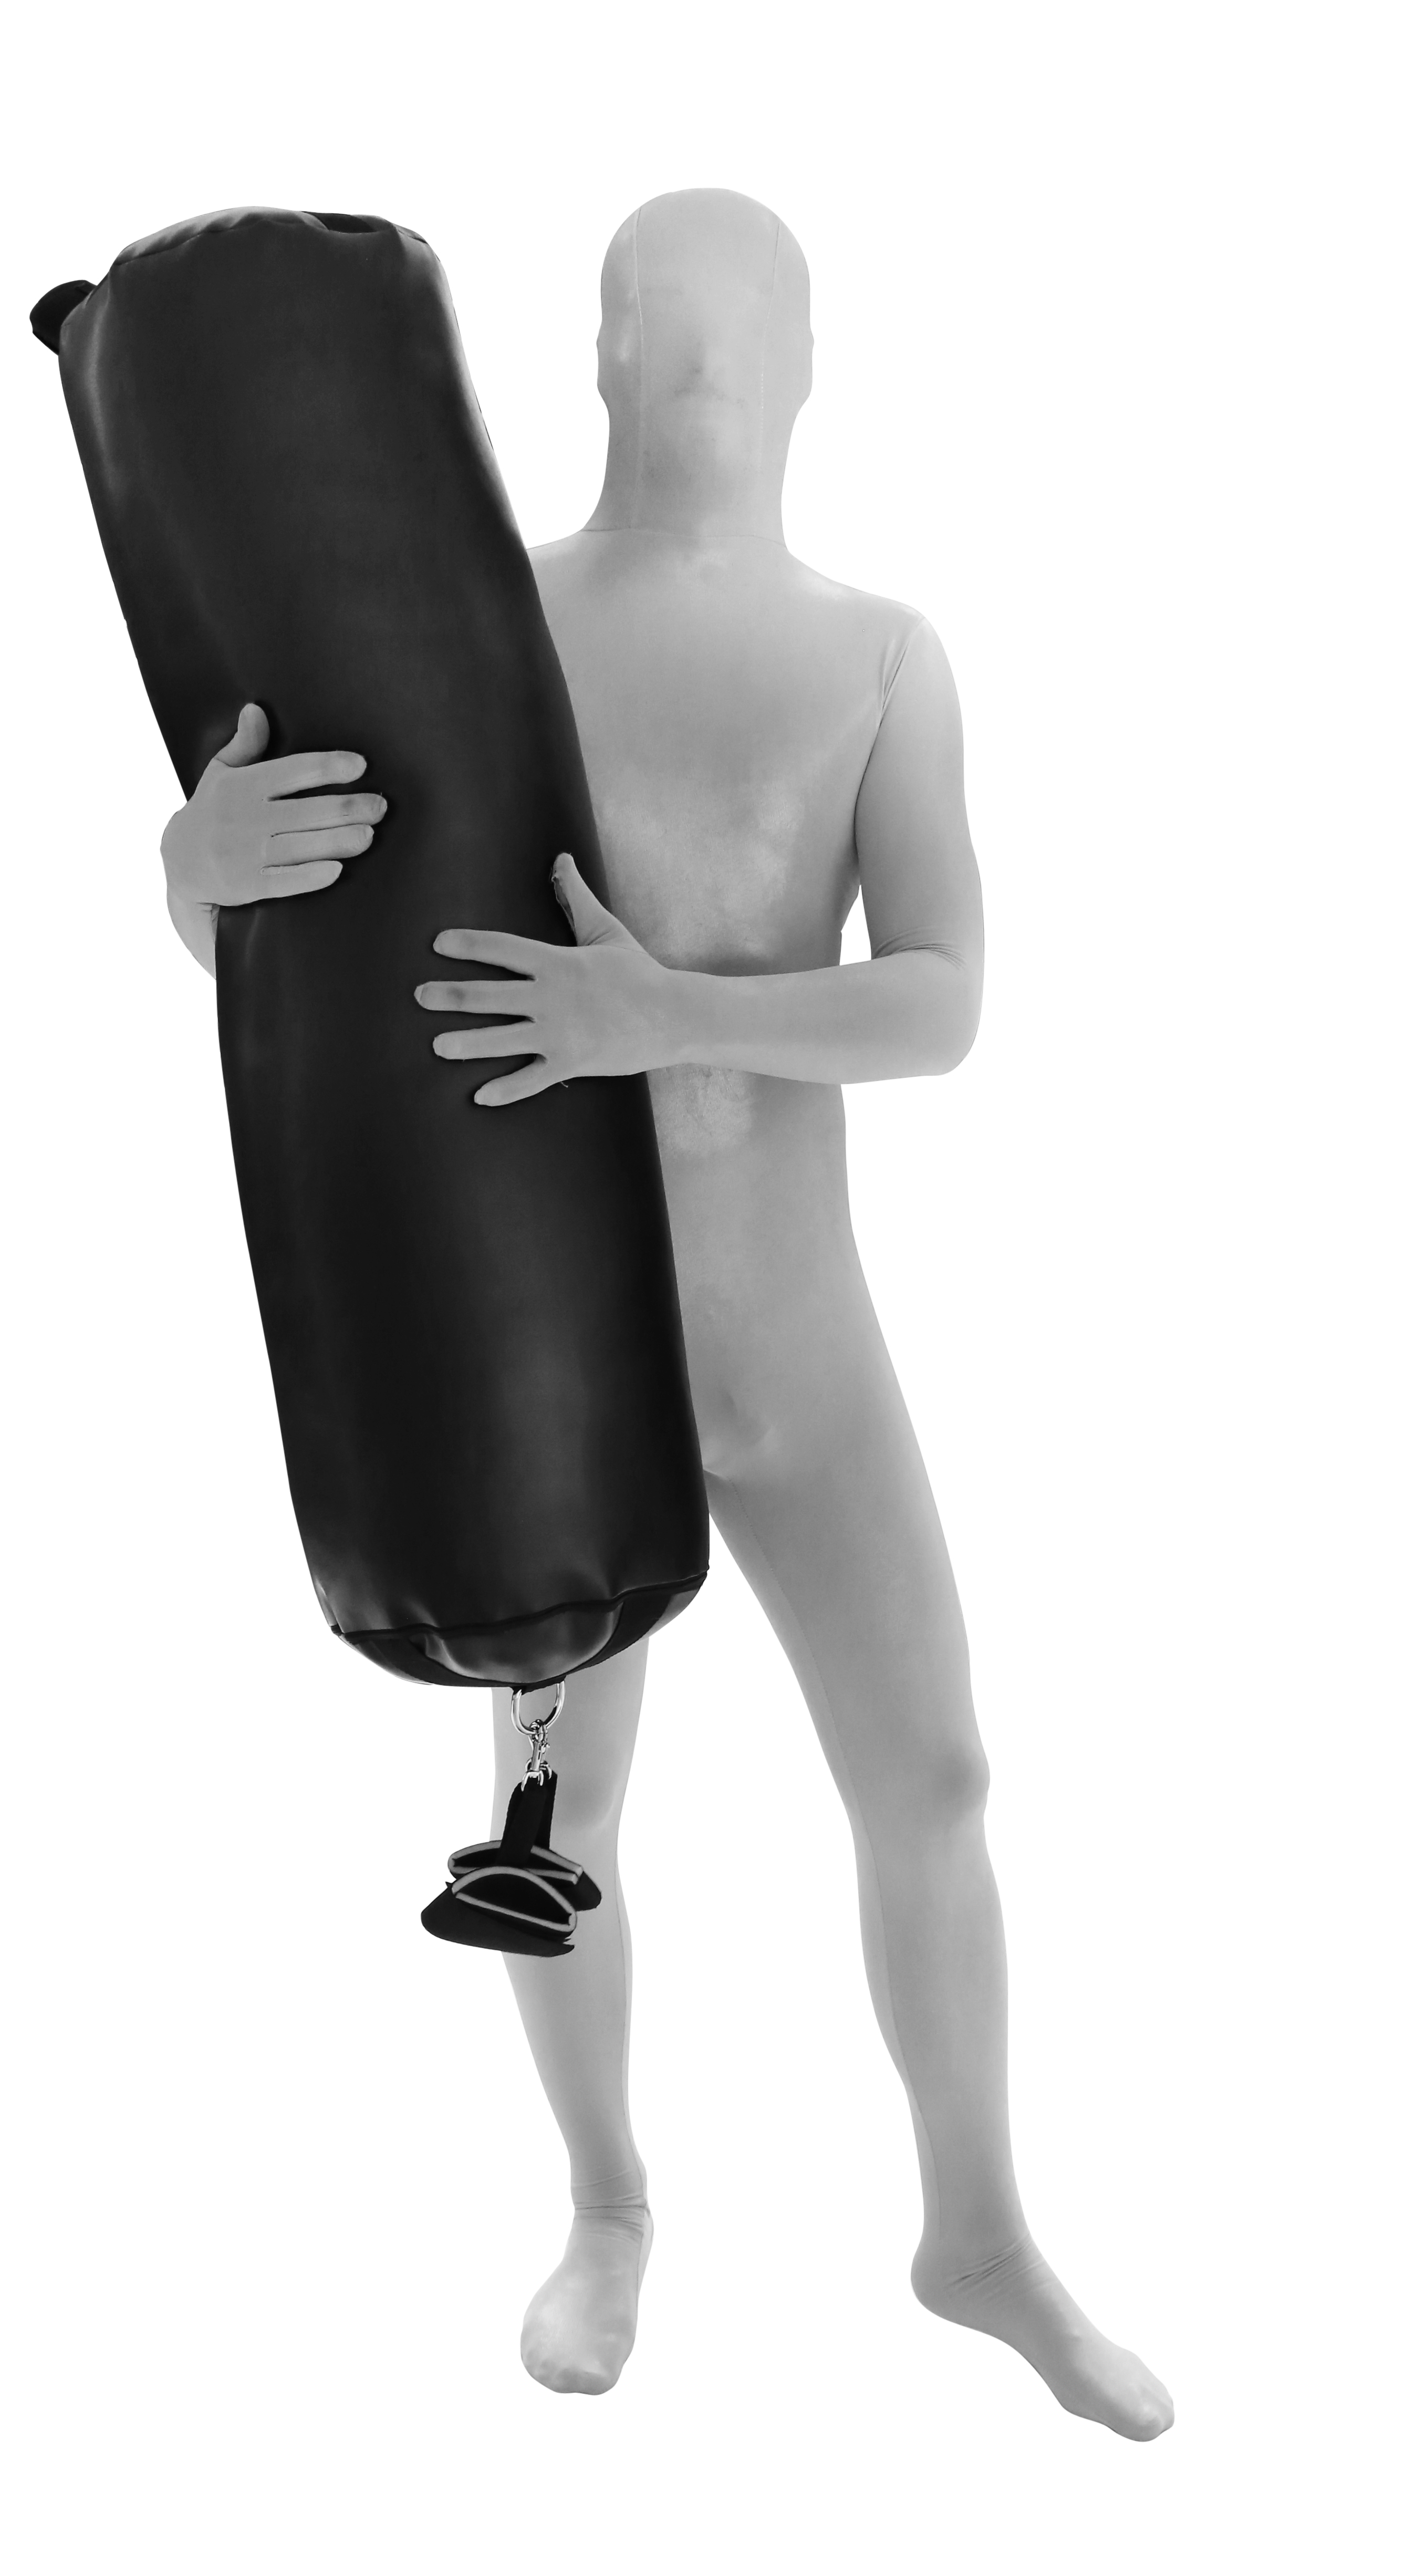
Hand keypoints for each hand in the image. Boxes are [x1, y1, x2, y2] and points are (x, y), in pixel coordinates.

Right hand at [159, 702, 386, 911]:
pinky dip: (311, 876)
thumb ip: (244, 744)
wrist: (178, 863)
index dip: (328, 767)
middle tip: (380, 806)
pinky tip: (337, 869)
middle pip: (306, 810)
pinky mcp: (248, 885)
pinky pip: (284, 882)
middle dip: (348, 807)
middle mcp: (245, 817)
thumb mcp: (220, 773)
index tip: (360, 765)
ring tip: (369, 834)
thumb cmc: (212, 812)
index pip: (293, 771)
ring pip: (301, 846)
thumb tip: (255, 709)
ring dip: (339, 840)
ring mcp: (246, 853)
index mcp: (243, 785)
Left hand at [415, 853, 672, 1105]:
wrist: (673, 1016)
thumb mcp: (605, 930)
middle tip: (420, 996)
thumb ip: (576, 897)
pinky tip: (479, 1097)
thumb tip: (560, 859)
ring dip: (466, 1043)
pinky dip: (506, 1090)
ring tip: (437, 1045)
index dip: (468, 945)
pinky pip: (531, 1079)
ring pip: (501, 1039)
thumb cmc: (637, 973)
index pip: (502, 949)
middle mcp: (551, 998)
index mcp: (556, 963)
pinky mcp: (571, 1063)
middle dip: (450, 995)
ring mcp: (559, 1034)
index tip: (440, 944)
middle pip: (488, 995)